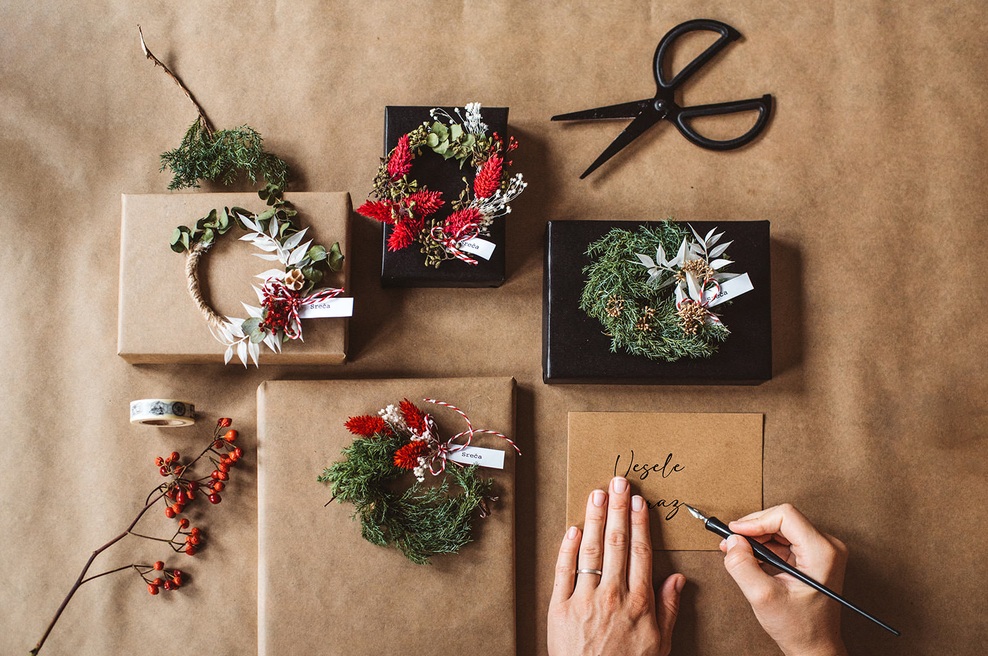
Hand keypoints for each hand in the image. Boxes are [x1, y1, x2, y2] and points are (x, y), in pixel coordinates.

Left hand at [548, 476, 684, 655]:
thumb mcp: (660, 644)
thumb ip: (668, 609)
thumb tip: (678, 578)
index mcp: (640, 602)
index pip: (640, 552)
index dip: (639, 523)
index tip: (638, 501)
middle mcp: (613, 596)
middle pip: (616, 543)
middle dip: (617, 509)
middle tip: (617, 482)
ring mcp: (585, 600)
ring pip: (591, 551)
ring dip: (594, 519)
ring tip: (597, 494)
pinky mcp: (560, 608)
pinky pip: (564, 572)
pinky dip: (568, 548)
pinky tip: (573, 528)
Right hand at [721, 503, 848, 655]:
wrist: (815, 647)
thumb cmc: (799, 627)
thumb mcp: (763, 597)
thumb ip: (743, 566)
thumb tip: (731, 541)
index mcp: (822, 552)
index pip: (785, 515)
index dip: (755, 521)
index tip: (735, 532)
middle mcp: (827, 546)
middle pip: (783, 519)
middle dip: (753, 528)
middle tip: (731, 542)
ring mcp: (822, 551)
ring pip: (782, 527)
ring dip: (757, 537)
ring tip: (737, 551)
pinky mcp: (815, 556)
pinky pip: (785, 539)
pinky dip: (765, 545)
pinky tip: (751, 557)